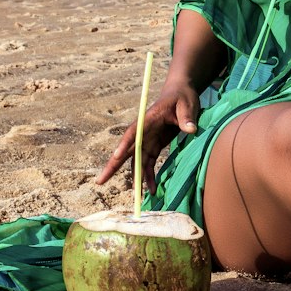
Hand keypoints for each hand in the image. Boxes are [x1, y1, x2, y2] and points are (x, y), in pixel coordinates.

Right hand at [95, 81, 200, 195]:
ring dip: (136, 178)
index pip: (133, 133)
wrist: (182, 94)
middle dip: (113, 166)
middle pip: (126, 150)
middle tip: (100, 181)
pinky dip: (149, 176)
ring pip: (136, 161)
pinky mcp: (154, 145)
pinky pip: (148, 163)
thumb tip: (190, 129)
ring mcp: (148, 139)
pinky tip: (151, 189)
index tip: (116, 156)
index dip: (124, 144)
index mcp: (148, 119)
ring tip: (138, 196)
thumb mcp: (187, 103)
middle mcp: (144, 131)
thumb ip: (187, 116)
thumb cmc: (183, 96)